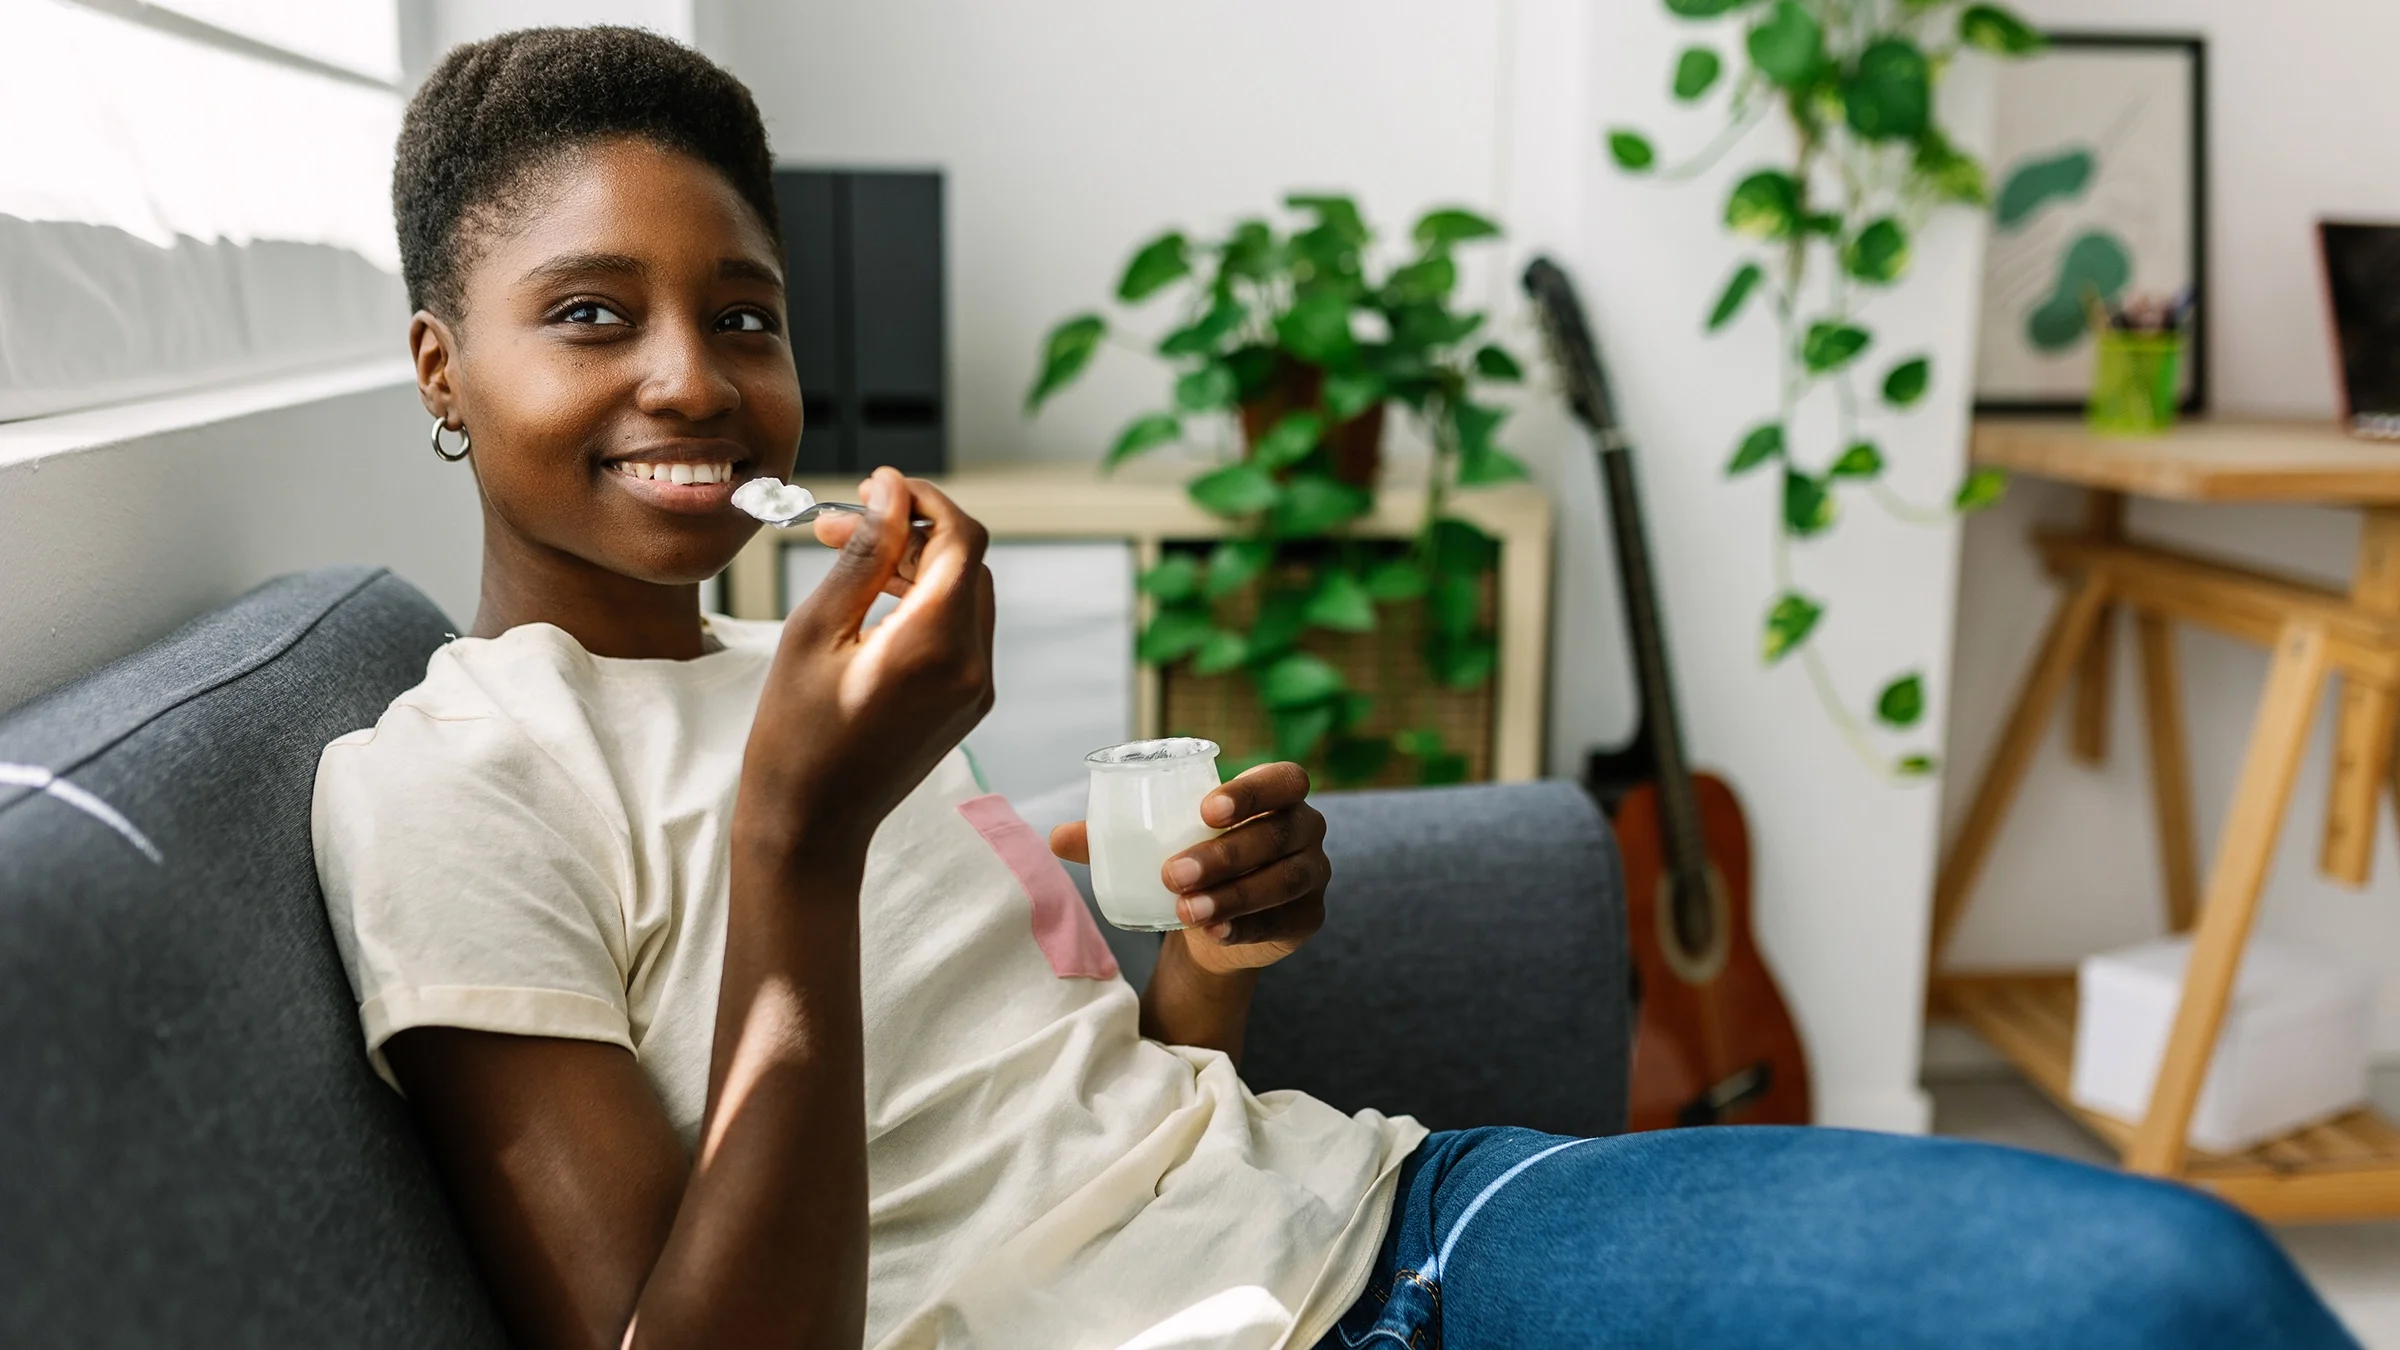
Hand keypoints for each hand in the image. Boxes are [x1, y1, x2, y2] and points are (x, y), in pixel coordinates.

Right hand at [740, 466, 994, 852]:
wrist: (812, 824)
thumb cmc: (795, 734)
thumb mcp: (815, 630)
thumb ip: (863, 553)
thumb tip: (891, 491)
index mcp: (934, 645)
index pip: (962, 537)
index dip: (923, 500)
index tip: (876, 487)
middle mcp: (972, 665)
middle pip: (967, 561)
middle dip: (912, 531)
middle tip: (844, 527)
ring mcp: (977, 687)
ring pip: (966, 592)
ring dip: (918, 564)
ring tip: (850, 558)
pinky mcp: (970, 702)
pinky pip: (962, 630)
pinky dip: (927, 602)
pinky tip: (875, 603)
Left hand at [1049, 762, 1328, 976]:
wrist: (1212, 925)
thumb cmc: (1189, 860)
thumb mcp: (1156, 844)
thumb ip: (1110, 836)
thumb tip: (1055, 837)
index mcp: (1277, 795)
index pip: (1283, 781)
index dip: (1253, 792)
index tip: (1205, 811)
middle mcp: (1306, 830)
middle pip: (1278, 836)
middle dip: (1226, 854)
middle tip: (1173, 873)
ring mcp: (1313, 876)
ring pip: (1282, 882)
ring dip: (1234, 895)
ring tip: (1186, 910)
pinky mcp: (1309, 919)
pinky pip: (1281, 922)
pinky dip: (1245, 928)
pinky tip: (1213, 933)